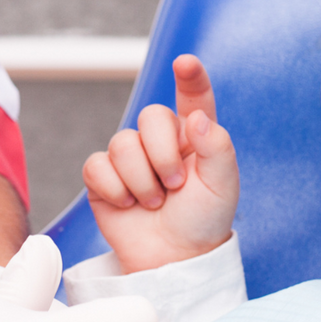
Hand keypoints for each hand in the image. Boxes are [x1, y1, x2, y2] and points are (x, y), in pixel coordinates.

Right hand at [83, 55, 238, 272]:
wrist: (173, 258)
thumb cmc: (203, 220)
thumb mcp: (223, 186)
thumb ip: (217, 147)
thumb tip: (197, 118)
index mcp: (194, 135)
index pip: (193, 97)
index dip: (189, 78)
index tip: (185, 63)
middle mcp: (160, 140)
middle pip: (150, 116)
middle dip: (162, 154)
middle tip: (175, 186)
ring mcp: (130, 157)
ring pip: (122, 143)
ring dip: (141, 180)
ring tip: (154, 202)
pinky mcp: (103, 176)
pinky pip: (97, 166)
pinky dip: (115, 189)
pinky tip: (128, 204)